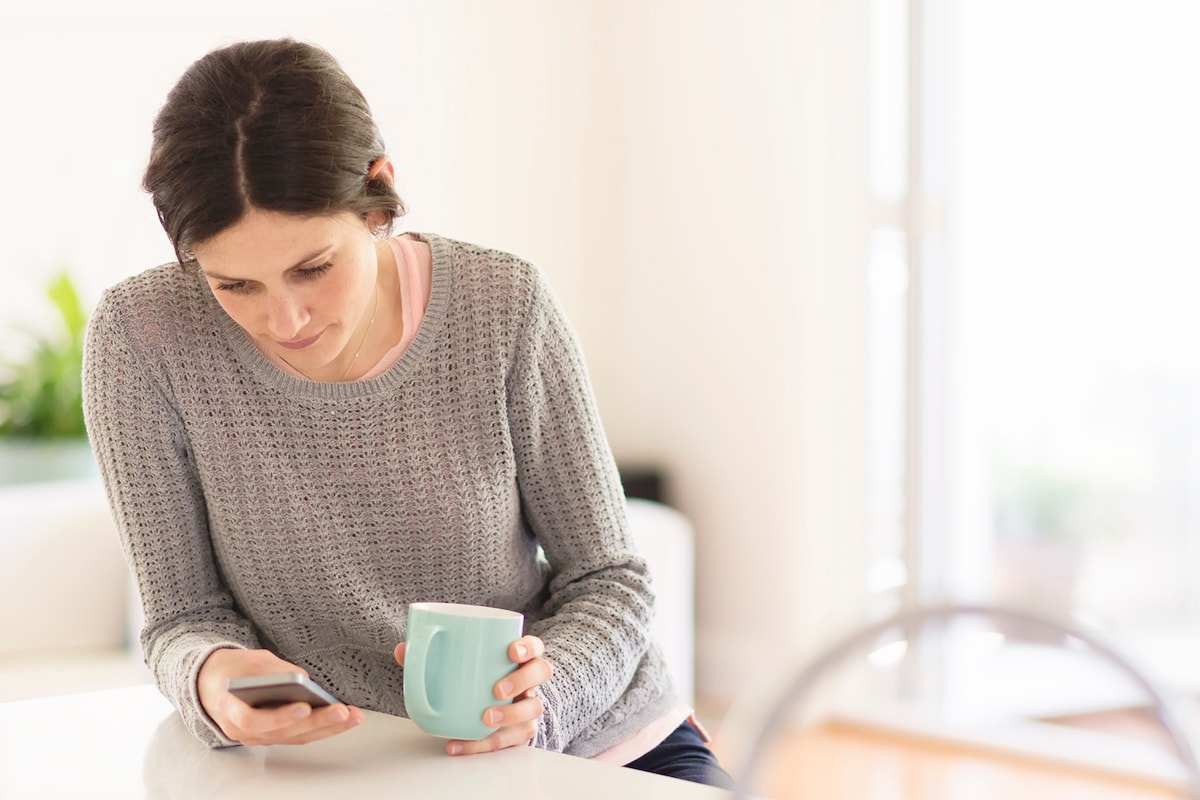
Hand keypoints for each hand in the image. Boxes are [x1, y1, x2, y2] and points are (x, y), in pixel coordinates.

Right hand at [197, 648, 364, 745]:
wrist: (212, 684)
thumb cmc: (233, 671)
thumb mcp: (250, 661)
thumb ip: (273, 671)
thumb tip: (303, 680)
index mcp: (231, 710)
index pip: (254, 721)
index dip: (280, 717)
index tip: (304, 707)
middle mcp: (244, 731)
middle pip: (283, 732)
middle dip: (316, 722)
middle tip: (342, 712)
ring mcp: (260, 736)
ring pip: (295, 737)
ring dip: (327, 728)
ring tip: (353, 716)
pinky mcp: (273, 734)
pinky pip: (298, 735)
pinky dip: (321, 728)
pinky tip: (343, 719)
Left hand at [394, 634, 551, 754]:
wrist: (484, 709)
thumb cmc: (473, 680)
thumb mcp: (458, 665)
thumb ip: (431, 655)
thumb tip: (403, 649)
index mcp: (518, 658)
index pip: (534, 646)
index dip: (528, 647)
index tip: (511, 651)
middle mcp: (529, 681)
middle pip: (540, 673)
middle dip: (522, 680)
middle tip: (497, 690)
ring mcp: (527, 706)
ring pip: (533, 708)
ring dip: (511, 714)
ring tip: (485, 718)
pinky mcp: (519, 732)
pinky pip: (510, 740)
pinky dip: (484, 744)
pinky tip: (458, 744)